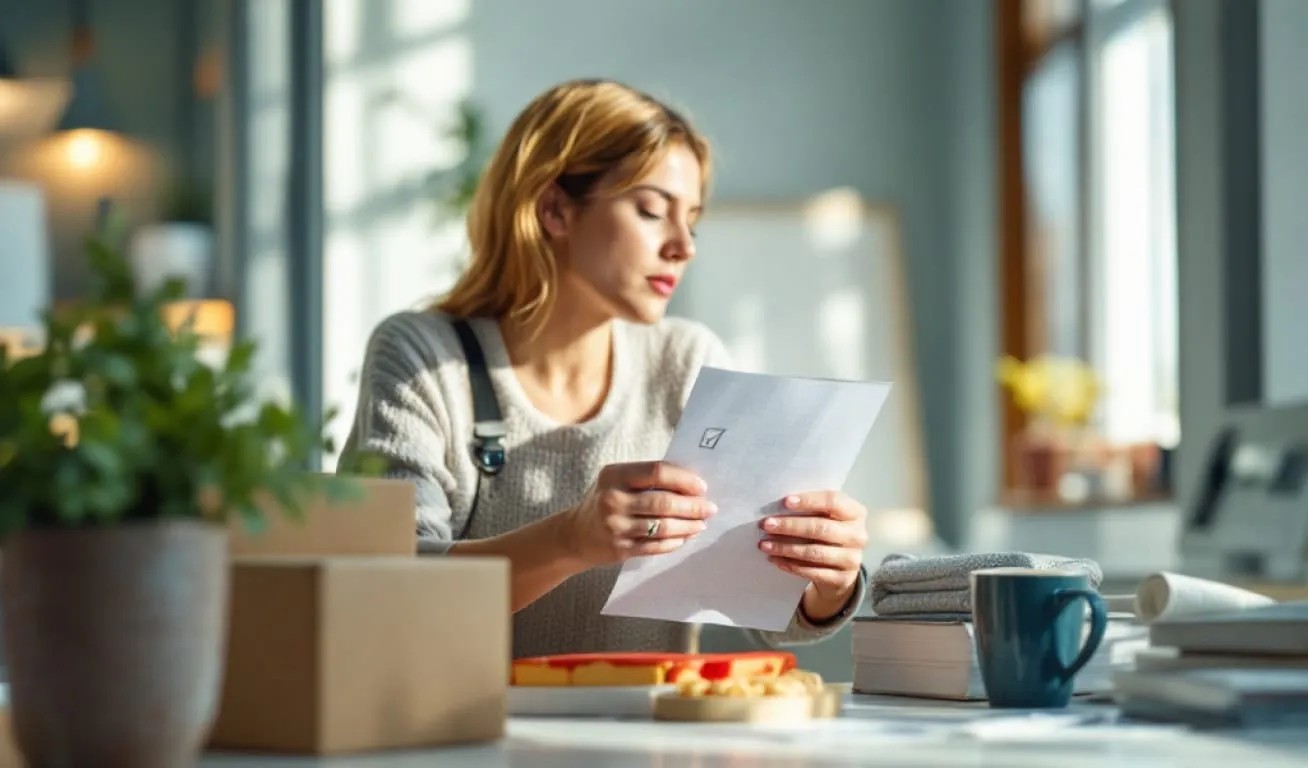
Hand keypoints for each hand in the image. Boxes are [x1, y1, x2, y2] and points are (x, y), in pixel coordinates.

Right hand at [561, 461, 716, 567]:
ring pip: (663, 527)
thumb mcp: (616, 480)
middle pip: (663, 502)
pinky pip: (656, 546)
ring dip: (688, 526)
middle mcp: (613, 499)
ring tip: (701, 524)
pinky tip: (685, 538)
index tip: (702, 487)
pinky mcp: (620, 549)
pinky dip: (675, 542)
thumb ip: (646, 478)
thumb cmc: (604, 501)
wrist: (575, 535)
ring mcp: (615, 526)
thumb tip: (690, 482)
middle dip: (692, 506)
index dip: (684, 479)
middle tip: (710, 508)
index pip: (657, 472)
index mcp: (614, 475)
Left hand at [758, 491, 866, 618]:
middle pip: (821, 528)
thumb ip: (811, 509)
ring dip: (786, 548)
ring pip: (814, 552)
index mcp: (855, 513)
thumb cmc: (828, 533)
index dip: (809, 500)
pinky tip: (775, 560)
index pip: (833, 501)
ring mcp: (852, 559)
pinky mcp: (842, 579)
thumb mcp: (828, 517)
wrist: (841, 568)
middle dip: (790, 526)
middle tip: (766, 525)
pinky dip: (791, 565)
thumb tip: (777, 507)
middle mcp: (858, 535)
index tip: (785, 502)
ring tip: (764, 545)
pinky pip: (812, 572)